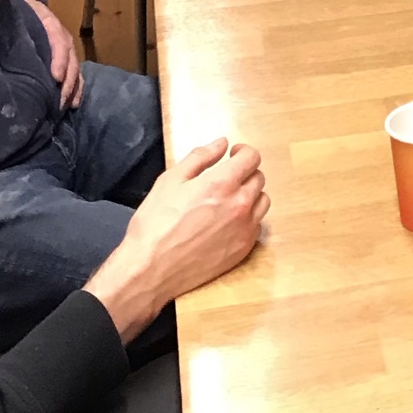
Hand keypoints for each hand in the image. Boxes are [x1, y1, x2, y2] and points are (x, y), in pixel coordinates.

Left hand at [21, 0, 83, 107]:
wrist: (24, 6)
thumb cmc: (17, 14)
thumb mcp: (14, 15)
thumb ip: (7, 26)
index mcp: (49, 23)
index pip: (58, 40)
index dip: (59, 59)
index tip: (55, 78)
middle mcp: (62, 36)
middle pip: (70, 59)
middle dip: (68, 81)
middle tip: (59, 101)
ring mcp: (66, 47)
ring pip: (76, 68)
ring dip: (73, 88)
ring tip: (66, 106)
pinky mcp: (65, 58)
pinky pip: (76, 74)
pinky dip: (77, 89)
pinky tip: (74, 104)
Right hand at [84, 137, 268, 343]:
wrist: (150, 269)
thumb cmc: (155, 225)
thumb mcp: (170, 180)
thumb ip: (200, 157)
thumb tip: (220, 144)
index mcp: (223, 183)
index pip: (252, 158)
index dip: (243, 152)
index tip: (234, 155)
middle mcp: (240, 205)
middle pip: (258, 178)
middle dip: (244, 173)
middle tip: (227, 178)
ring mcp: (244, 229)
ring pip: (262, 202)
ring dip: (250, 195)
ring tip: (229, 200)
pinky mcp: (243, 250)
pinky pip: (256, 226)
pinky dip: (247, 220)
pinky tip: (228, 222)